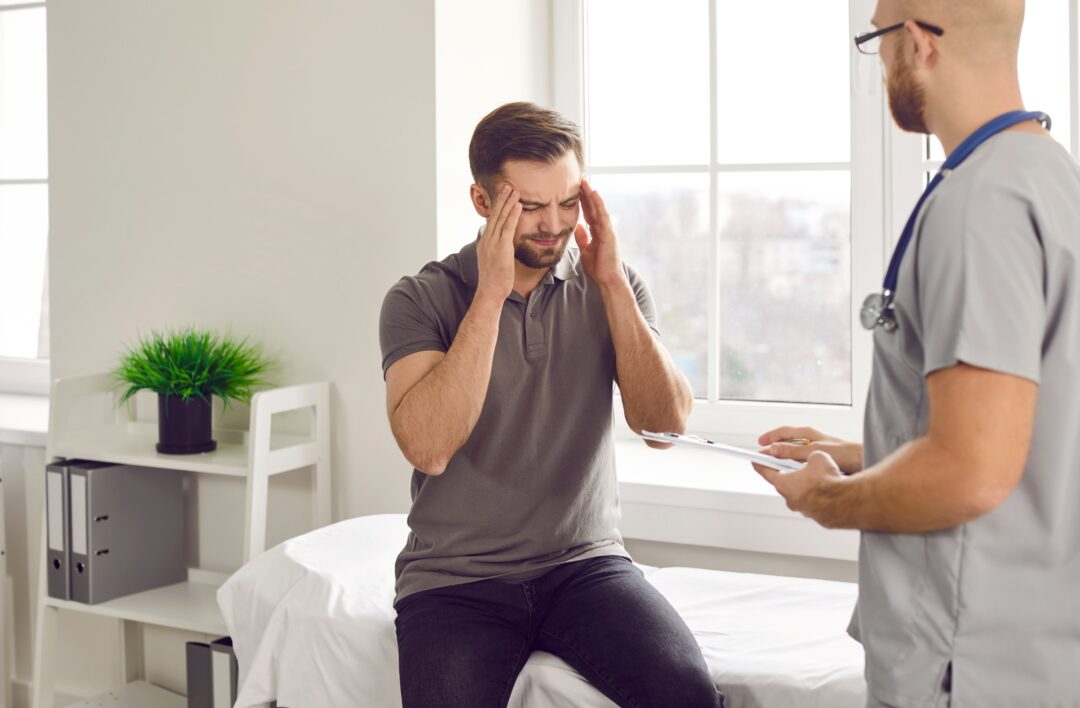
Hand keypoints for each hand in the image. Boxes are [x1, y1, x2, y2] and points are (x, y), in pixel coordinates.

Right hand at [476, 186, 520, 303]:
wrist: (490, 292)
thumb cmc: (494, 281)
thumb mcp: (494, 262)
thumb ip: (498, 252)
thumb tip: (504, 248)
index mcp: (485, 243)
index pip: (491, 220)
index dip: (497, 207)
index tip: (503, 195)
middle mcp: (487, 240)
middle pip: (495, 215)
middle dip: (501, 199)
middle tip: (507, 185)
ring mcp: (493, 243)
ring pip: (501, 218)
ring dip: (508, 202)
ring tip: (514, 190)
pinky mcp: (501, 248)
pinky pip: (508, 228)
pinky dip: (513, 215)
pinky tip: (518, 205)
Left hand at [575, 179, 627, 289]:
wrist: (607, 280)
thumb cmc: (599, 268)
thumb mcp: (586, 250)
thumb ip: (583, 238)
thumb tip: (578, 227)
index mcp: (597, 232)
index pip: (589, 213)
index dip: (582, 201)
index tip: (574, 190)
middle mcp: (603, 228)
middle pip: (593, 207)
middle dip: (586, 194)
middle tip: (578, 180)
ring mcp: (607, 230)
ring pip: (598, 208)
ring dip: (591, 194)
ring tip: (584, 182)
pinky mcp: (609, 233)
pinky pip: (603, 215)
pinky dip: (598, 203)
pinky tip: (594, 193)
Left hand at [752, 451, 845, 526]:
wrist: (845, 502)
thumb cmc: (828, 481)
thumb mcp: (817, 456)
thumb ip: (809, 456)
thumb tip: (813, 458)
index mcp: (783, 483)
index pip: (766, 471)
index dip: (761, 462)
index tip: (756, 459)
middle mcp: (790, 498)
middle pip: (784, 482)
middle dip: (790, 472)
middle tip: (795, 464)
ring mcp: (803, 509)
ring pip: (800, 493)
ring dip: (806, 485)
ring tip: (820, 476)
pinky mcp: (816, 516)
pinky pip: (814, 503)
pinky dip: (818, 496)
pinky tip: (829, 489)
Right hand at [757, 426, 862, 474]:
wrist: (864, 463)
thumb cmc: (844, 453)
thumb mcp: (814, 451)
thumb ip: (793, 450)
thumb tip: (773, 449)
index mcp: (807, 433)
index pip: (782, 432)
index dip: (769, 438)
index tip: (759, 445)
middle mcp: (809, 440)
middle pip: (785, 444)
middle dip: (774, 451)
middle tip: (764, 459)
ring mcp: (814, 450)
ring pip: (793, 455)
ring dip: (784, 461)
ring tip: (777, 470)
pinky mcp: (819, 461)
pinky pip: (801, 464)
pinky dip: (795, 469)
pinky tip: (794, 477)